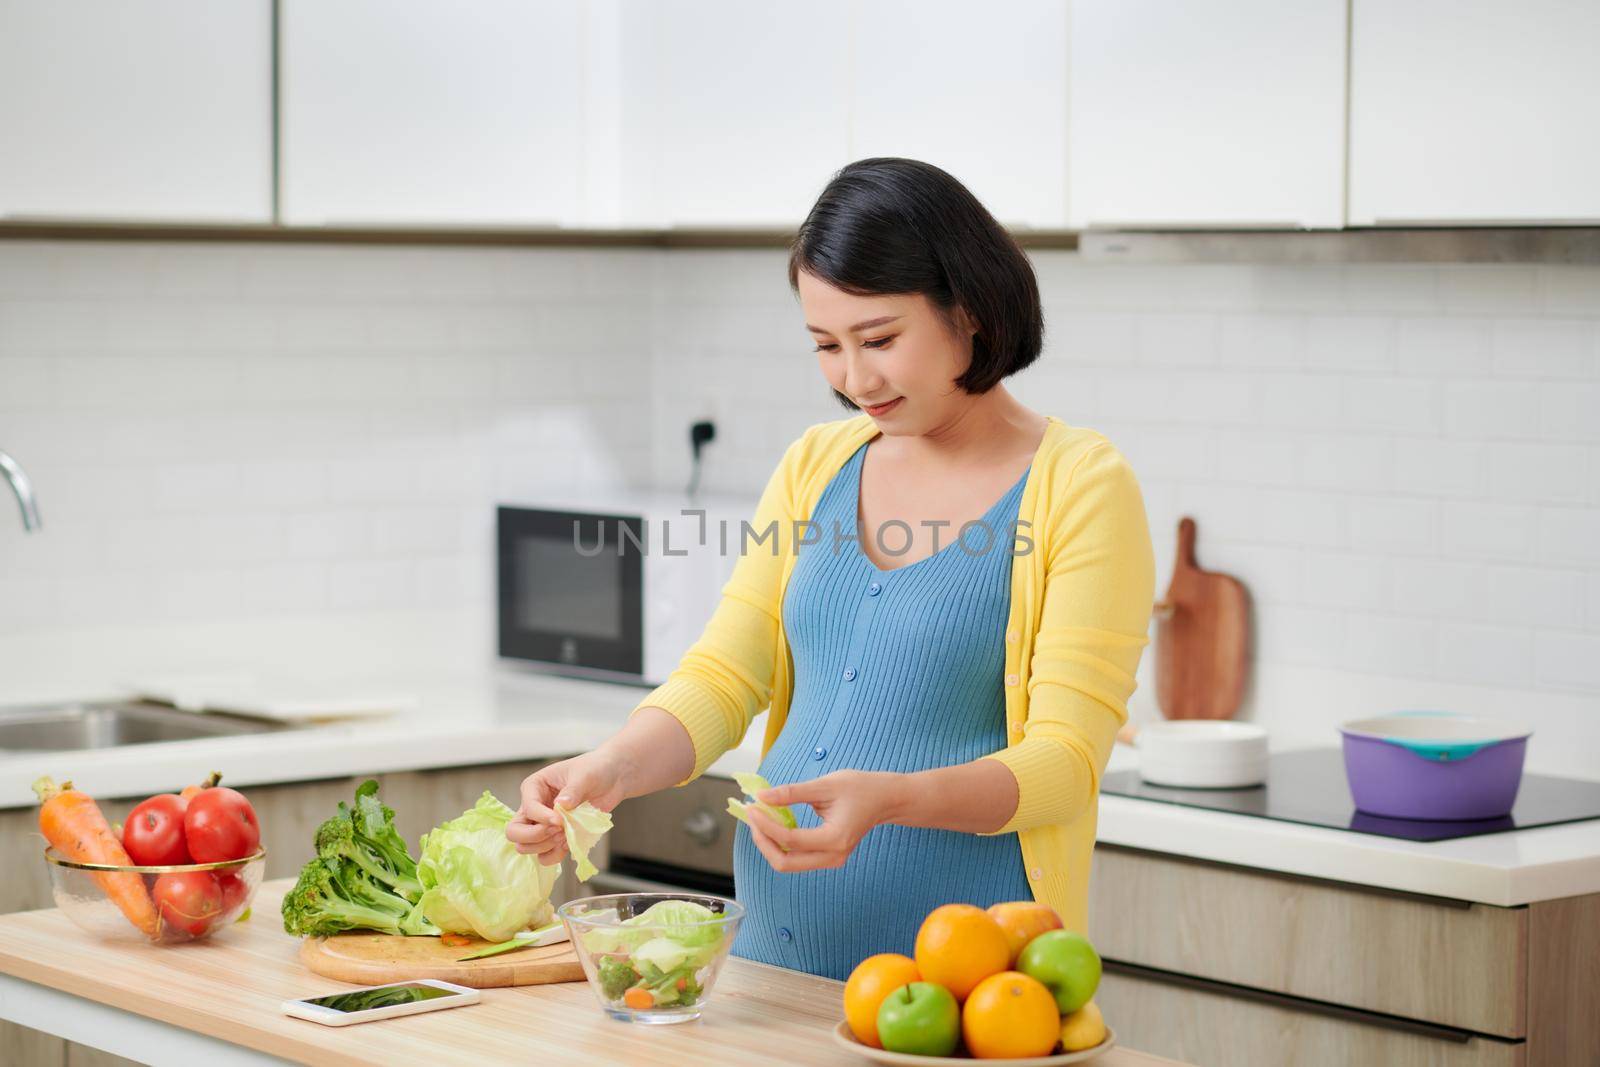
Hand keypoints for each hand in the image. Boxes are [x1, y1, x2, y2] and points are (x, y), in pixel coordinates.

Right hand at [505, 750, 628, 864]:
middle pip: (515, 832)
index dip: (542, 818)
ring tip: (565, 835)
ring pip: (526, 847)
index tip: (561, 820)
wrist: (612, 778)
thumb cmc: (595, 769)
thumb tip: (561, 806)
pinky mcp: (556, 836)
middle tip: (558, 830)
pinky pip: (545, 855)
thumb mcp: (584, 775)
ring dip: (544, 847)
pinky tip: (568, 844)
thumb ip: (572, 791)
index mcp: (534, 787)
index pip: (528, 808)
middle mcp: (534, 807)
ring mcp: (543, 824)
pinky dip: (554, 855)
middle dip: (535, 836)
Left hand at [743, 770, 902, 872]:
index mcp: (835, 838)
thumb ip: (792, 793)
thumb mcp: (825, 785)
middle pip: (785, 862)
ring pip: (789, 864)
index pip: (791, 839)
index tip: (752, 807)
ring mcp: (831, 860)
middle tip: (752, 816)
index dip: (766, 825)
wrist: (884, 799)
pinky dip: (781, 843)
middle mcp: (833, 856)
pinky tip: (773, 824)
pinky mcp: (827, 857)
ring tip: (759, 819)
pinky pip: (797, 858)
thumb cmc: (860, 788)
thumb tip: (762, 797)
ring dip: (769, 844)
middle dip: (763, 841)